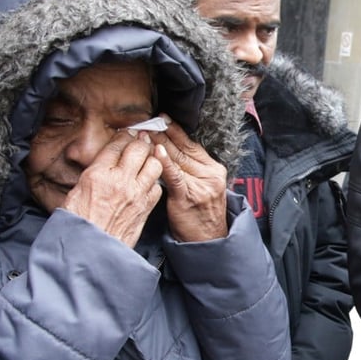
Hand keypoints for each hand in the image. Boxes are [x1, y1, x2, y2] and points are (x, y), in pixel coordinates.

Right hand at [63, 130, 162, 247]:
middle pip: (139, 149)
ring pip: (154, 164)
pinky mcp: (146, 208)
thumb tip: (101, 165)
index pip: (117, 145)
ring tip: (149, 157)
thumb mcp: (75, 193)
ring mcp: (136, 194)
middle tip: (142, 138)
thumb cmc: (77, 224)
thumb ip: (92, 175)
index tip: (128, 133)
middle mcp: (120, 181)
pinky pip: (157, 187)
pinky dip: (155, 182)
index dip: (124, 136)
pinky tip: (149, 183)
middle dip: (141, 141)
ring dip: (153, 158)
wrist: (89, 251)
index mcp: (98, 174)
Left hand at [148, 115, 228, 242]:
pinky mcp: (189, 196)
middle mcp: (210, 174)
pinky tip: (156, 151)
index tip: (163, 118)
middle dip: (164, 134)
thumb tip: (167, 152)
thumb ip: (190, 170)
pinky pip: (174, 175)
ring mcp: (201, 185)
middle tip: (148, 120)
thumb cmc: (200, 216)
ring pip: (177, 159)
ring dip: (160, 143)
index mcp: (214, 170)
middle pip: (183, 149)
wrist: (209, 241)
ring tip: (146, 131)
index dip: (176, 131)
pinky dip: (164, 162)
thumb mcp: (201, 188)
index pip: (191, 145)